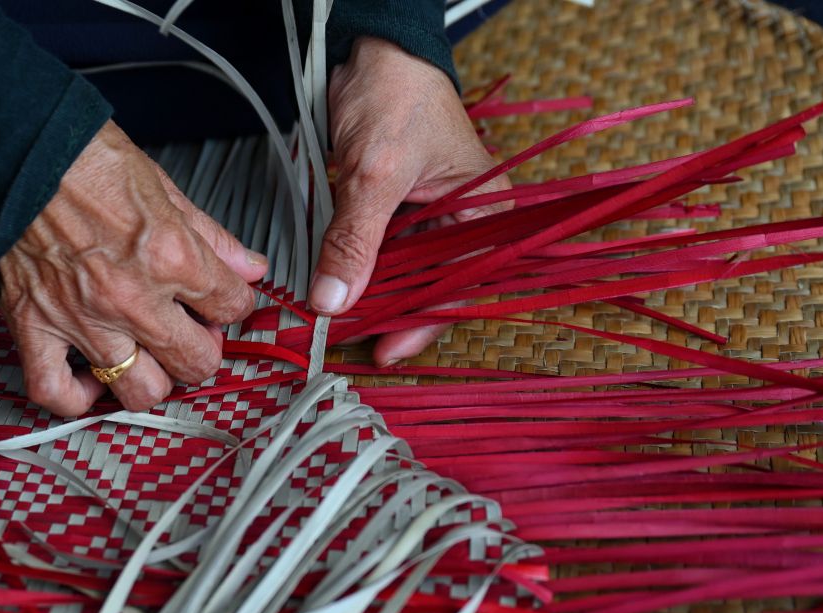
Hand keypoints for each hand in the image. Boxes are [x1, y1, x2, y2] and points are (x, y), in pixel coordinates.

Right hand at [0, 120, 267, 416]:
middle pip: (197, 362)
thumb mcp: (162, 187)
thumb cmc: (79, 158)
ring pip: (140, 390)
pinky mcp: (35, 328)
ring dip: (153, 378)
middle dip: (204, 349)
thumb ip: (210, 236)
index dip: (234, 304)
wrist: (9, 150)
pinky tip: (91, 378)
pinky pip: (56, 391)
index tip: (222, 299)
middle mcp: (131, 296)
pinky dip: (76, 396)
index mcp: (169, 255)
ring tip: (148, 356)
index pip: (232, 306)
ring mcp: (82, 320)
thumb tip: (248, 265)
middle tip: (191, 330)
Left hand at [311, 37, 508, 365]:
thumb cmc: (397, 95)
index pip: (462, 287)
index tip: (384, 349)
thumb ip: (355, 240)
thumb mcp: (375, 173)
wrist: (372, 52)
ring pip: (404, 276)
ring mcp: (428, 219)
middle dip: (394, 316)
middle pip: (432, 289)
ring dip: (373, 298)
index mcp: (487, 214)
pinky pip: (382, 255)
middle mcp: (463, 222)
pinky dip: (359, 273)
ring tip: (339, 323)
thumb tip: (335, 301)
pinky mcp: (397, 214)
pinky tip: (337, 292)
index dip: (425, 324)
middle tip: (352, 341)